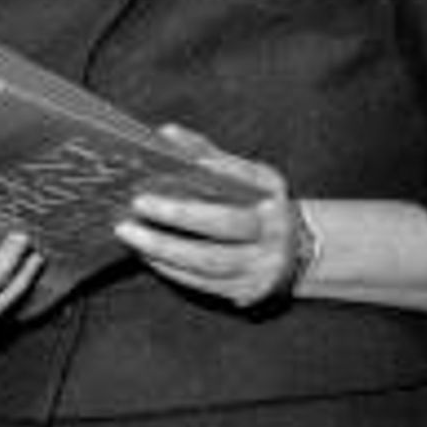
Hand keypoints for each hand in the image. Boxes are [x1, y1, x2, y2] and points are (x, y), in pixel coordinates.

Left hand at [114, 124, 304, 310]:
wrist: (296, 254)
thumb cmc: (259, 206)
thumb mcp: (249, 178)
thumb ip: (211, 156)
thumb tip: (167, 134)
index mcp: (272, 195)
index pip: (244, 178)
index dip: (216, 169)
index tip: (180, 161)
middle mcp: (272, 231)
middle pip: (224, 224)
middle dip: (178, 214)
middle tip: (139, 202)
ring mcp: (261, 266)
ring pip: (208, 261)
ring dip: (164, 248)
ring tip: (130, 233)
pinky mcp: (245, 292)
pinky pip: (202, 282)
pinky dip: (170, 268)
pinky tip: (146, 254)